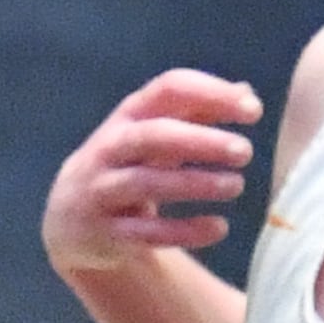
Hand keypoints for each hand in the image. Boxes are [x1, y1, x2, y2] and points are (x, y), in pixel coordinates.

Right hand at [44, 69, 259, 272]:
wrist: (70, 217)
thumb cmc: (128, 162)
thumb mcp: (155, 132)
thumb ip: (197, 112)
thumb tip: (246, 94)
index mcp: (129, 115)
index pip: (168, 90)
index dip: (211, 95)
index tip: (253, 111)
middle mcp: (111, 148)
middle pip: (154, 136)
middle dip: (200, 141)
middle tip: (244, 151)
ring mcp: (104, 190)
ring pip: (147, 183)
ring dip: (195, 184)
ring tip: (235, 185)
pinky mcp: (106, 232)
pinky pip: (146, 232)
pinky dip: (184, 231)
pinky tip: (218, 228)